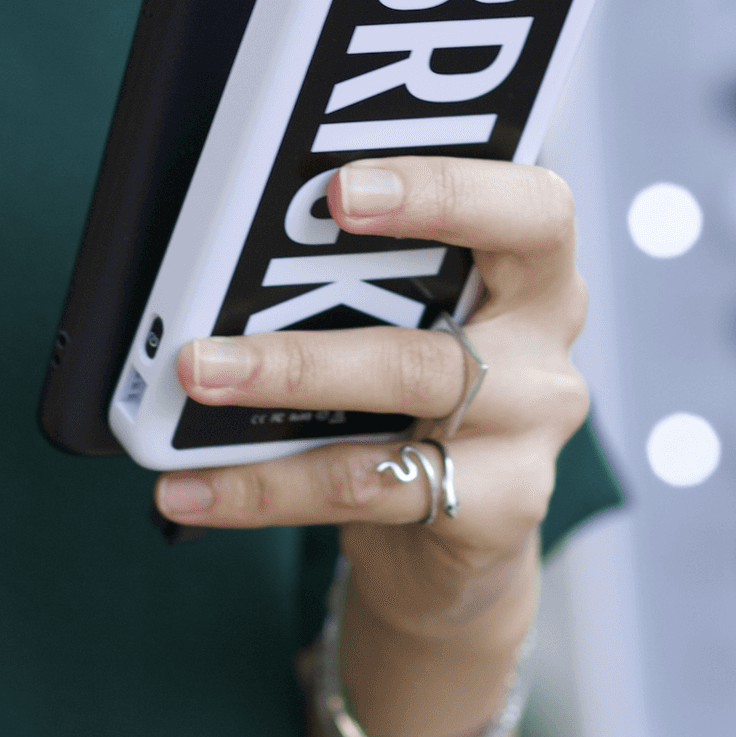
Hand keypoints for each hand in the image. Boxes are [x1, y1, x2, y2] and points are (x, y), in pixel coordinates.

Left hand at [154, 157, 590, 634]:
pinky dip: (264, 488)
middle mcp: (544, 349)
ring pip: (407, 388)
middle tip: (218, 330)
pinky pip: (365, 488)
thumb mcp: (408, 322)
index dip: (445, 189)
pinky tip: (191, 489)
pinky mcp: (500, 511)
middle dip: (331, 316)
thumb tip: (226, 247)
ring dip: (288, 377)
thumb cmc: (412, 402)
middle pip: (466, 309)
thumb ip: (359, 276)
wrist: (452, 547)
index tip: (340, 190)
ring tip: (196, 374)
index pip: (530, 207)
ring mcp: (529, 434)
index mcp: (534, 274)